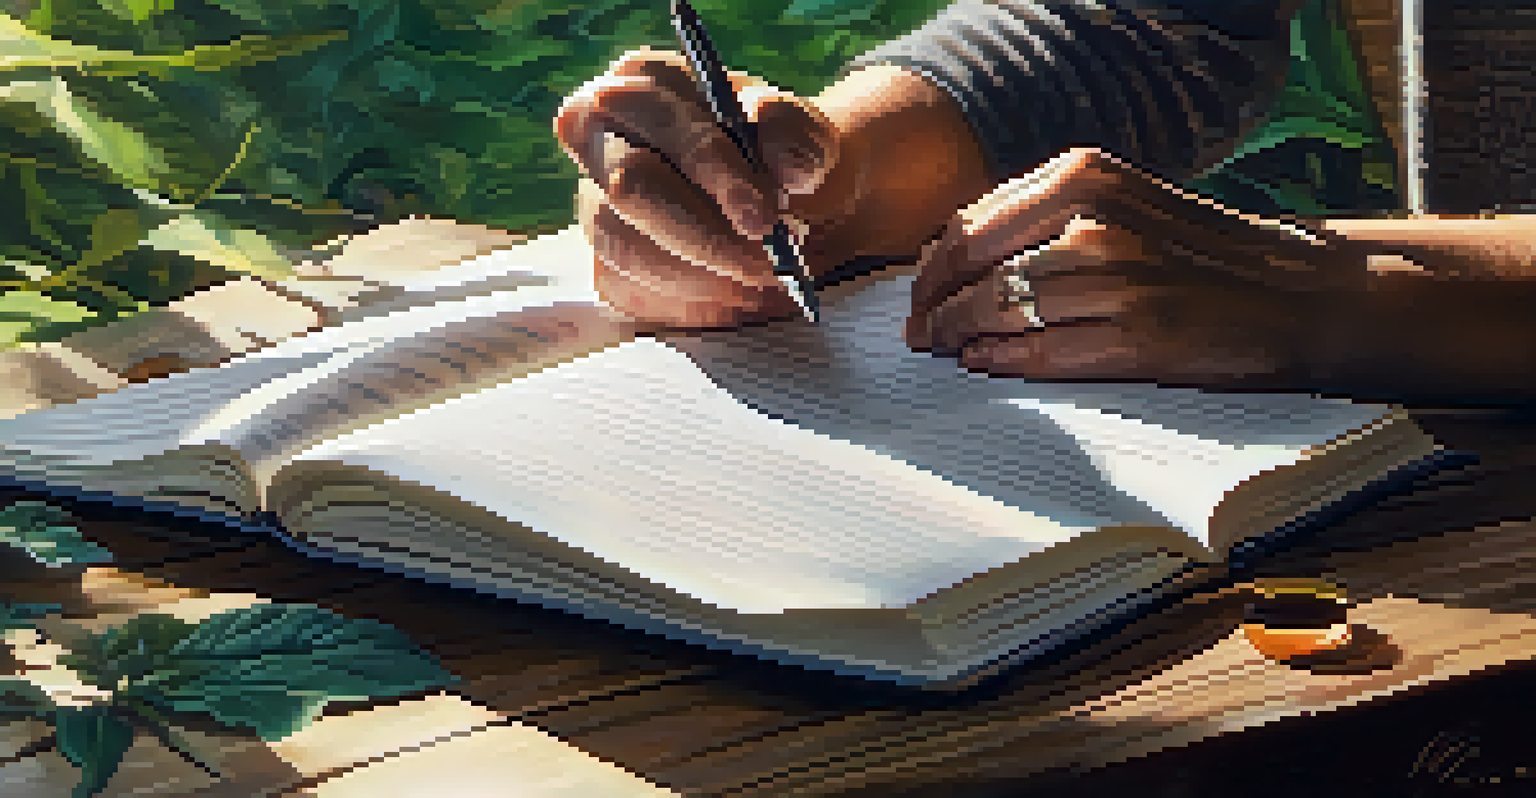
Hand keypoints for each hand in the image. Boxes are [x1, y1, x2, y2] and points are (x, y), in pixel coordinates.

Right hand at [554, 49, 990, 328]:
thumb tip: (782, 158)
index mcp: (641, 85)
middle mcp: (601, 139)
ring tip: (773, 286)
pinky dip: (693, 309)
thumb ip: (800, 135)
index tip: (767, 215)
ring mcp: (600, 206)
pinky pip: (635, 299)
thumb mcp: (817, 138)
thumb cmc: (804, 157)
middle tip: (773, 267)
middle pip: (627, 196)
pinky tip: (742, 305)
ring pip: (627, 253)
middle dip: (706, 239)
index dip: (705, 172)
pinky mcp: (615, 264)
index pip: (651, 126)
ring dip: (705, 280)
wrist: (806, 201)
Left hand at [907, 148, 1371, 388]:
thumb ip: (1043, 216)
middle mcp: (1095, 221)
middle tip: (919, 333)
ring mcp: (1116, 280)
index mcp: (1085, 177)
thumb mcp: (1121, 202)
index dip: (933, 266)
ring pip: (998, 312)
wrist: (1299, 292)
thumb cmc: (1198, 252)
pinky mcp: (1137, 338)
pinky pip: (1040, 354)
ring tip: (949, 351)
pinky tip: (986, 364)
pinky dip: (1001, 362)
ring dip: (960, 337)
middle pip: (973, 269)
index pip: (971, 224)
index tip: (920, 292)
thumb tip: (952, 254)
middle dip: (934, 306)